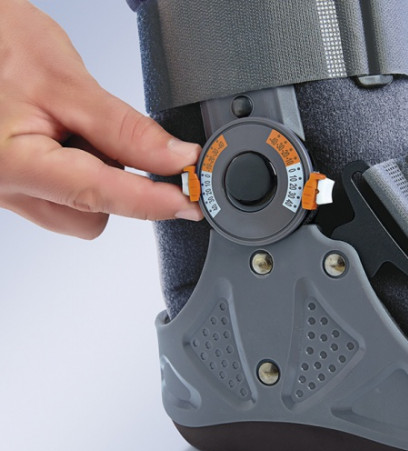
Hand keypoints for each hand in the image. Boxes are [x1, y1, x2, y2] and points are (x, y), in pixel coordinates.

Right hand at [0, 0, 202, 238]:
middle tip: (101, 131)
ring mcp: (12, 192)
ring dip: (96, 176)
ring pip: (81, 210)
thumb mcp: (65, 80)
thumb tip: (175, 158)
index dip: (151, 201)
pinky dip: (82, 173)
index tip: (190, 203)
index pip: (98, 192)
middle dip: (114, 179)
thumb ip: (124, 129)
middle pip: (91, 214)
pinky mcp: (21, 188)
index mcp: (13, 163)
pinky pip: (67, 198)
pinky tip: (67, 141)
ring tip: (73, 129)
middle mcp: (6, 189)